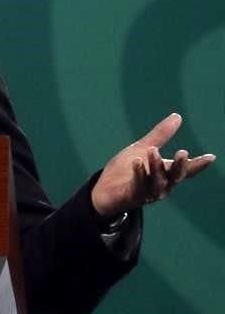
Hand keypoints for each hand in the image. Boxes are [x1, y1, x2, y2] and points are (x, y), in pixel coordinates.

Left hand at [91, 113, 215, 217]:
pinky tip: (136, 162)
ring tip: (153, 150)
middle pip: (175, 177)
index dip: (198, 165)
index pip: (185, 170)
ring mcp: (147, 193)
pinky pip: (138, 187)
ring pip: (157, 182)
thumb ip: (160, 136)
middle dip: (180, 166)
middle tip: (182, 153)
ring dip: (156, 167)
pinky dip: (138, 174)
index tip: (210, 157)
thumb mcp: (142, 149)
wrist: (103, 189)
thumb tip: (177, 116)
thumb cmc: (126, 170)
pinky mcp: (132, 197)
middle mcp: (161, 185)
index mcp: (166, 173)